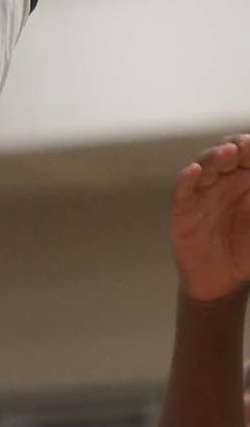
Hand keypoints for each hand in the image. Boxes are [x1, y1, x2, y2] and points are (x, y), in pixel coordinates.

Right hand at [171, 134, 249, 301]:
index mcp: (242, 180)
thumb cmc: (247, 251)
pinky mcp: (183, 210)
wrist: (223, 283)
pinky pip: (183, 191)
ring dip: (215, 157)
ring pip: (205, 166)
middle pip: (225, 154)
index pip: (245, 155)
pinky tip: (194, 171)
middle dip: (236, 146)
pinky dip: (187, 179)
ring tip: (228, 151)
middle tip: (246, 144)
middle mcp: (220, 181)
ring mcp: (200, 193)